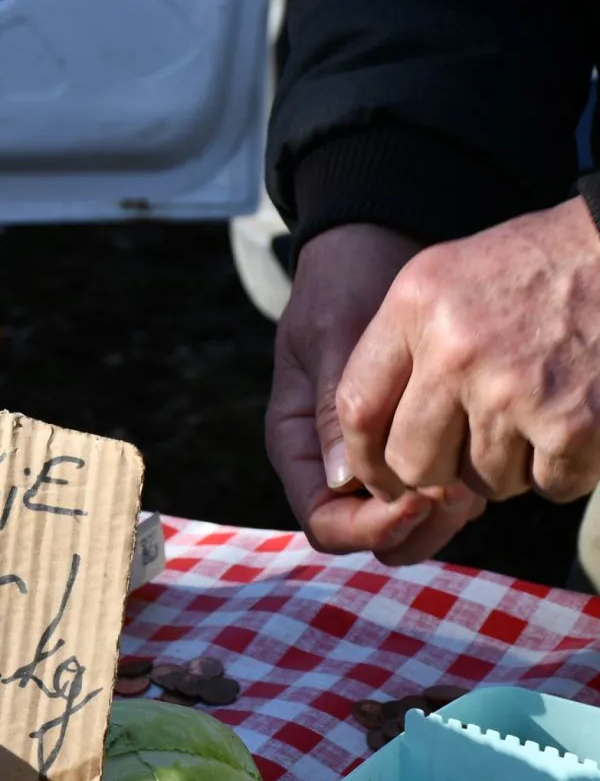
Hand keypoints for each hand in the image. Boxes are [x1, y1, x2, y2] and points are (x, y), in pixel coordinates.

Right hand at [266, 224, 484, 563]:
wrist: (373, 247)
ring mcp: (376, 457)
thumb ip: (336, 402)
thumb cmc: (343, 283)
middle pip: (367, 533)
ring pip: (407, 524)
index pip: (322, 518)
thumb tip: (343, 477)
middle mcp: (331, 462)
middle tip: (460, 492)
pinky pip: (436, 493)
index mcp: (296, 441)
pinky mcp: (416, 443)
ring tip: (476, 475)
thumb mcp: (332, 332)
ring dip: (443, 515)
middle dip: (414, 526)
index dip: (367, 524)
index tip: (417, 498)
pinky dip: (462, 489)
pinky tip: (484, 455)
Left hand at [340, 196, 599, 504]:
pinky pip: (548, 485)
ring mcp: (514, 390)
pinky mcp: (574, 424)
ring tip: (535, 416)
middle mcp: (455, 350)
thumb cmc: (544, 265)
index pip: (357, 409)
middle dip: (439, 473)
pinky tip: (574, 425)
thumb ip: (405, 348)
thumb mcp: (452, 277)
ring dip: (509, 467)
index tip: (381, 474)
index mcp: (416, 306)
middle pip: (412, 462)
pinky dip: (564, 470)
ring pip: (483, 482)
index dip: (365, 458)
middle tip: (472, 447)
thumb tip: (366, 448)